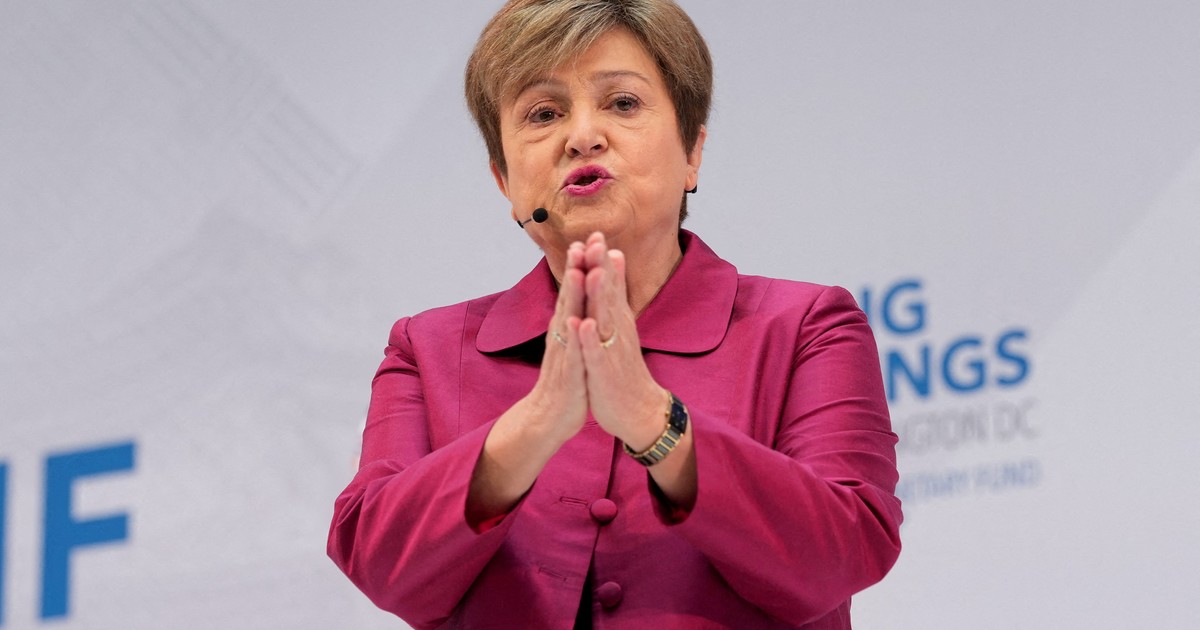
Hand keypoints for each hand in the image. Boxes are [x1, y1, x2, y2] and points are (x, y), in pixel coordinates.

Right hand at [524, 240, 589, 445]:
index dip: (584, 263)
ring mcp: (564, 353)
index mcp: (568, 326)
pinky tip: (578, 324)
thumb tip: (581, 289)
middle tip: (582, 240)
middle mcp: (563, 335)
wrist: (549, 417)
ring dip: (573, 297)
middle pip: (570, 296)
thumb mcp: (575, 341)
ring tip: (578, 273)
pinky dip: (575, 339)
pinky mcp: (568, 375)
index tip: (592, 236)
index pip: (576, 290)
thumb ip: (578, 315)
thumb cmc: (568, 377)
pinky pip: (572, 354)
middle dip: (577, 269)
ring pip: (569, 321)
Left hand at [576, 233, 668, 449]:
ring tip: (593, 271)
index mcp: (617, 319)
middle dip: (601, 267)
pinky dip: (589, 339)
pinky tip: (583, 324)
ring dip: (599, 296)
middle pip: (608, 294)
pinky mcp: (605, 372)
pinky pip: (596, 353)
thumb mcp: (620, 325)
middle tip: (595, 239)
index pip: (610, 284)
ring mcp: (611, 350)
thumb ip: (617, 292)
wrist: (639, 410)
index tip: (594, 231)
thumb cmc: (623, 367)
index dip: (601, 259)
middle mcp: (617, 330)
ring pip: (604, 319)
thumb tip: (616, 258)